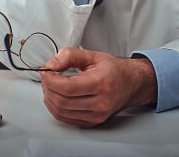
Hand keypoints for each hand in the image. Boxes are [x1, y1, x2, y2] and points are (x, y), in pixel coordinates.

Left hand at [40, 47, 156, 127]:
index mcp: (101, 83)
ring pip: (62, 112)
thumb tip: (52, 64)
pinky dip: (56, 109)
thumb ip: (71, 56)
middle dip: (48, 88)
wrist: (132, 84)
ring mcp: (97, 116)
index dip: (51, 80)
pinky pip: (67, 119)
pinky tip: (56, 98)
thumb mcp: (93, 55)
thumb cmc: (114, 70)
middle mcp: (100, 103)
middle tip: (46, 78)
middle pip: (62, 101)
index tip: (46, 72)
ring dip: (50, 99)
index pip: (67, 87)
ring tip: (50, 86)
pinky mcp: (93, 122)